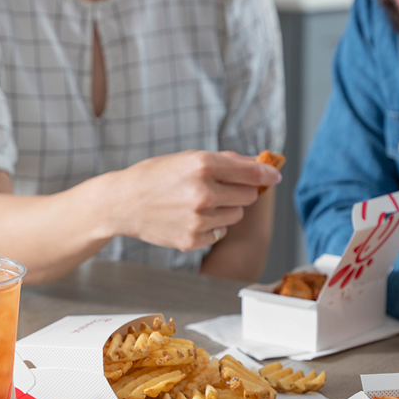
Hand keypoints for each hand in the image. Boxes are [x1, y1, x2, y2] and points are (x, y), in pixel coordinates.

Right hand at [115, 150, 280, 250]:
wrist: (123, 203)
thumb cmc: (156, 176)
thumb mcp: (189, 158)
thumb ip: (226, 161)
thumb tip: (260, 165)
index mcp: (203, 165)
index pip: (251, 173)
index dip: (267, 174)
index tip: (275, 176)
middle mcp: (203, 192)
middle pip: (249, 196)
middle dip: (240, 191)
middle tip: (220, 188)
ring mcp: (198, 219)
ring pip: (236, 216)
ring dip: (225, 209)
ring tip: (199, 203)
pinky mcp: (192, 240)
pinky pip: (220, 233)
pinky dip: (212, 227)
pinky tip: (190, 218)